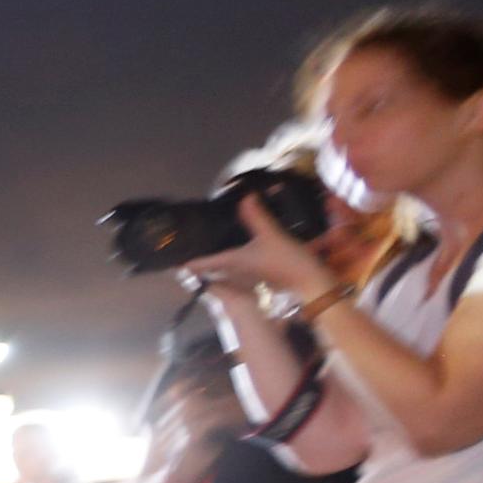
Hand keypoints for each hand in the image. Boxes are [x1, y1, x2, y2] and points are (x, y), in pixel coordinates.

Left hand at [182, 194, 333, 302]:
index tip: (169, 259)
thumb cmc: (288, 264)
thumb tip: (245, 197)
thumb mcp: (272, 237)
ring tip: (209, 239)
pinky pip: (241, 263)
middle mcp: (235, 269)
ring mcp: (247, 272)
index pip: (200, 264)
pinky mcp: (260, 272)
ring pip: (225, 264)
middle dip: (199, 255)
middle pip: (210, 264)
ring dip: (217, 254)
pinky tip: (241, 243)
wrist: (312, 285)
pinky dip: (236, 254)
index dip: (184, 261)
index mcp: (231, 262)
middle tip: (188, 242)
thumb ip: (257, 217)